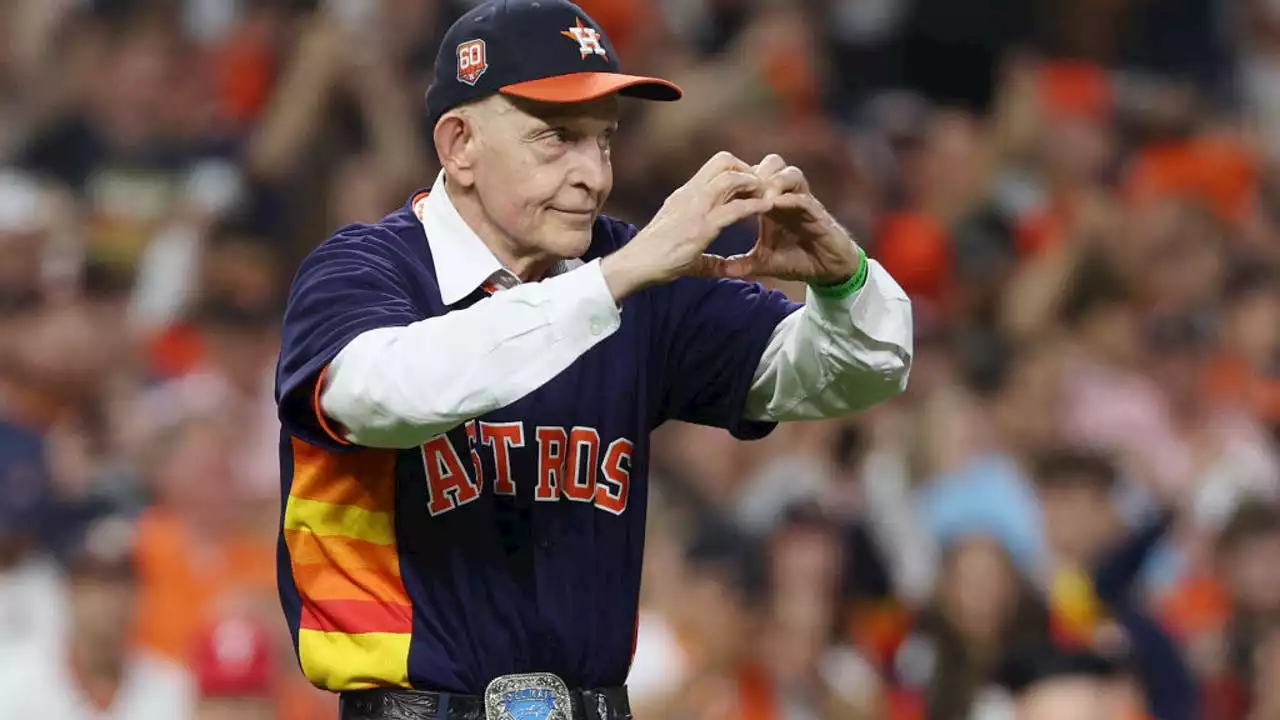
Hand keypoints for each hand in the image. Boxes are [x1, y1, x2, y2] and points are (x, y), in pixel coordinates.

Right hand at [602, 152, 770, 298]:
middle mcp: (690, 194)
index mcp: (685, 195)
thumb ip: (710, 256)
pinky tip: (767, 208)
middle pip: (724, 160)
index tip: (751, 186)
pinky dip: (755, 205)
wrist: (636, 265)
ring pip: (731, 177)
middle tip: (761, 187)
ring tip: (767, 195)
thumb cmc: (655, 258)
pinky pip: (735, 208)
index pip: (715, 166)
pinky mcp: (701, 226)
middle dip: (747, 169)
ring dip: (754, 183)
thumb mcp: (686, 248)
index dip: (738, 170)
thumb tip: (728, 268)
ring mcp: (695, 207)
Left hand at [710, 154, 861, 284]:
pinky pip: (804, 198)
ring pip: (790, 173)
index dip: (738, 179)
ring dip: (774, 181)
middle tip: (742, 189)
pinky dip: (789, 198)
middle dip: (756, 171)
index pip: (754, 176)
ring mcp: (804, 202)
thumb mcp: (763, 263)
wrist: (828, 270)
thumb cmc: (798, 260)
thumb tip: (718, 270)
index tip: (720, 190)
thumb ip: (741, 264)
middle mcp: (787, 197)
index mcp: (772, 204)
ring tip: (760, 196)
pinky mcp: (818, 214)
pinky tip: (775, 205)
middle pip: (772, 164)